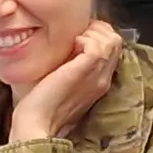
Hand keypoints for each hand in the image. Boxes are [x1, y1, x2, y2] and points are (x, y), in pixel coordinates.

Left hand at [8, 22, 123, 145]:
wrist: (36, 123)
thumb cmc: (41, 104)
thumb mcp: (62, 81)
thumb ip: (70, 66)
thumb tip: (67, 44)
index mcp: (98, 82)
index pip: (112, 48)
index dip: (98, 35)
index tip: (78, 34)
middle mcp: (102, 79)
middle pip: (116, 41)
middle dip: (97, 29)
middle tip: (76, 33)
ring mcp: (97, 76)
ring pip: (112, 40)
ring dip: (92, 32)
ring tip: (73, 40)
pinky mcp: (86, 72)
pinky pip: (98, 46)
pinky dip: (85, 38)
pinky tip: (71, 45)